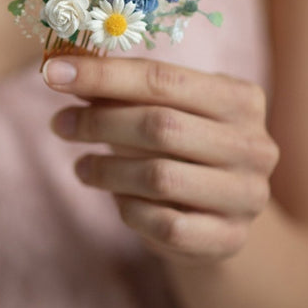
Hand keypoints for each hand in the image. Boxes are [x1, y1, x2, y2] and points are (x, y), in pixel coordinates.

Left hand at [45, 56, 278, 264]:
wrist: (220, 217)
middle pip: (161, 126)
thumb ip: (120, 91)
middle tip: (60, 124)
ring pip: (160, 177)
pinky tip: (118, 201)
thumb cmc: (182, 148)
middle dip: (99, 123)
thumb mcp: (160, 111)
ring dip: (107, 170)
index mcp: (241, 98)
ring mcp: (246, 195)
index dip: (103, 75)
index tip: (53, 73)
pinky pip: (165, 225)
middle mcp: (254, 145)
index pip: (163, 78)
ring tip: (81, 167)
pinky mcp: (229, 239)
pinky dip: (130, 211)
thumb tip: (62, 68)